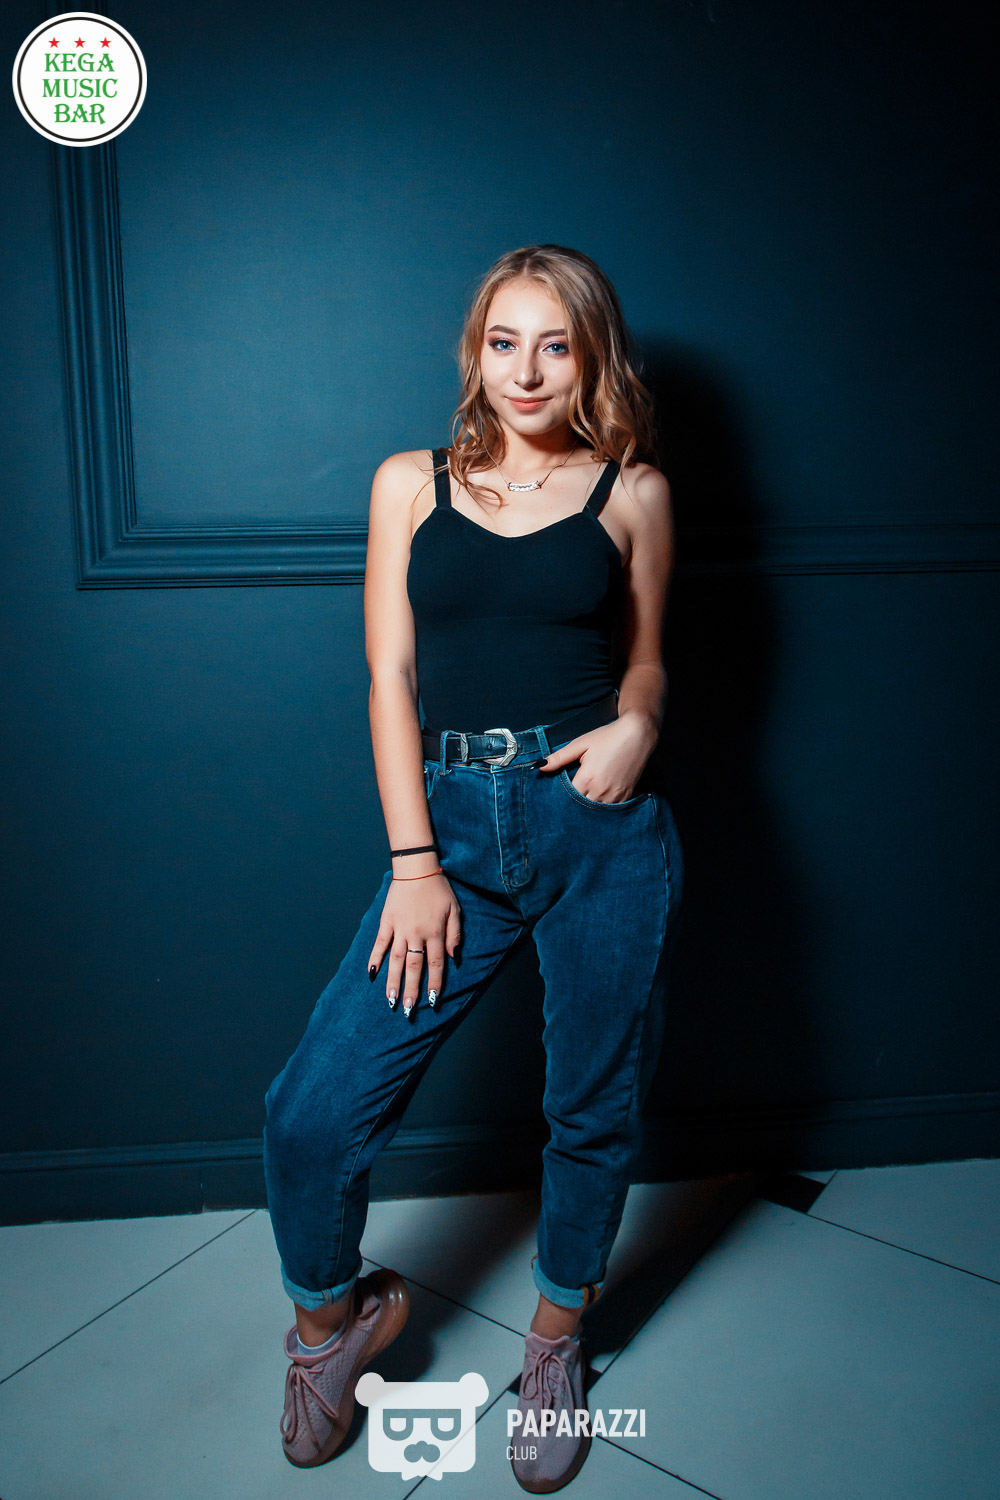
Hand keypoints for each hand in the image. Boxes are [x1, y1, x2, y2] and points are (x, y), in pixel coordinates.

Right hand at [367, 872, 461, 1018]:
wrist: (416, 869)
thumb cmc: (439, 889)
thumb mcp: (455, 910)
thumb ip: (455, 934)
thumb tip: (453, 957)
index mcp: (435, 933)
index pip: (435, 964)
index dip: (434, 984)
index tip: (432, 1001)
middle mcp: (417, 934)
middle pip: (414, 967)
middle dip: (411, 990)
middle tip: (407, 1009)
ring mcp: (400, 929)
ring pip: (396, 960)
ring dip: (393, 981)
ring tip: (390, 1000)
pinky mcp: (386, 921)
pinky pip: (380, 943)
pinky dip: (375, 958)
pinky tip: (372, 973)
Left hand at [537, 711, 657, 802]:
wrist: (638, 734)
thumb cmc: (608, 737)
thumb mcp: (580, 744)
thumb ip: (559, 758)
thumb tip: (538, 766)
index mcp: (587, 778)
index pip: (568, 798)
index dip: (562, 798)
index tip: (558, 796)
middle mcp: (601, 790)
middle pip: (581, 807)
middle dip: (574, 804)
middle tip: (569, 801)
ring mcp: (615, 795)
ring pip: (596, 811)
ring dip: (589, 807)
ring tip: (584, 800)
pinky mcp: (626, 795)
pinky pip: (611, 809)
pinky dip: (604, 806)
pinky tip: (599, 800)